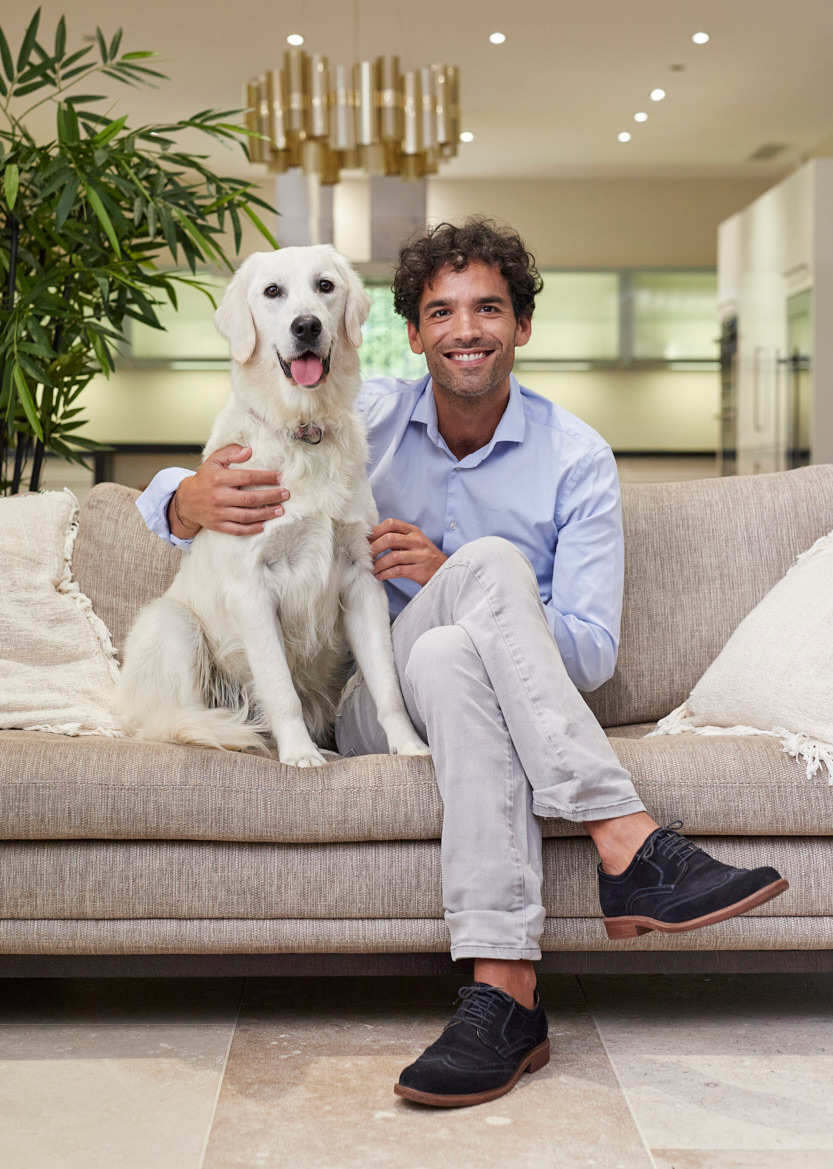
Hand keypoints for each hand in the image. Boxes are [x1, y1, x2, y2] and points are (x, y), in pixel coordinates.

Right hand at [168, 444, 289, 537]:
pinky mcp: (218, 525)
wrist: (186, 500)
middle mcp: (219, 496)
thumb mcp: (214, 461)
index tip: (279, 477)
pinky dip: (252, 529)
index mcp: (219, 479)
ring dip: (265, 514)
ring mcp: (219, 513)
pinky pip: (237, 529)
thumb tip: (249, 450)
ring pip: (246, 516)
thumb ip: (230, 453)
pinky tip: (264, 524)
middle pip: (250, 499)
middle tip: (285, 494)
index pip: (247, 477)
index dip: (265, 477)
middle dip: (271, 496)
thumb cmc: (205, 478)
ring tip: (280, 510)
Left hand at [369, 518, 447, 585]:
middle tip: (366, 556)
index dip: (376, 531)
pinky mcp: (420, 571)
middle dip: (374, 548)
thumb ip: (397, 538)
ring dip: (378, 564)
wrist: (444, 572)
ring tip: (372, 569)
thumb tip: (371, 539)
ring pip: (393, 556)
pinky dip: (385, 574)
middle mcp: (417, 541)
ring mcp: (420, 556)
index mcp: (413, 531)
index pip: (391, 523)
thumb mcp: (414, 542)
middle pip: (390, 539)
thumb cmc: (424, 557)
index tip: (367, 541)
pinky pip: (398, 571)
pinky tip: (380, 576)